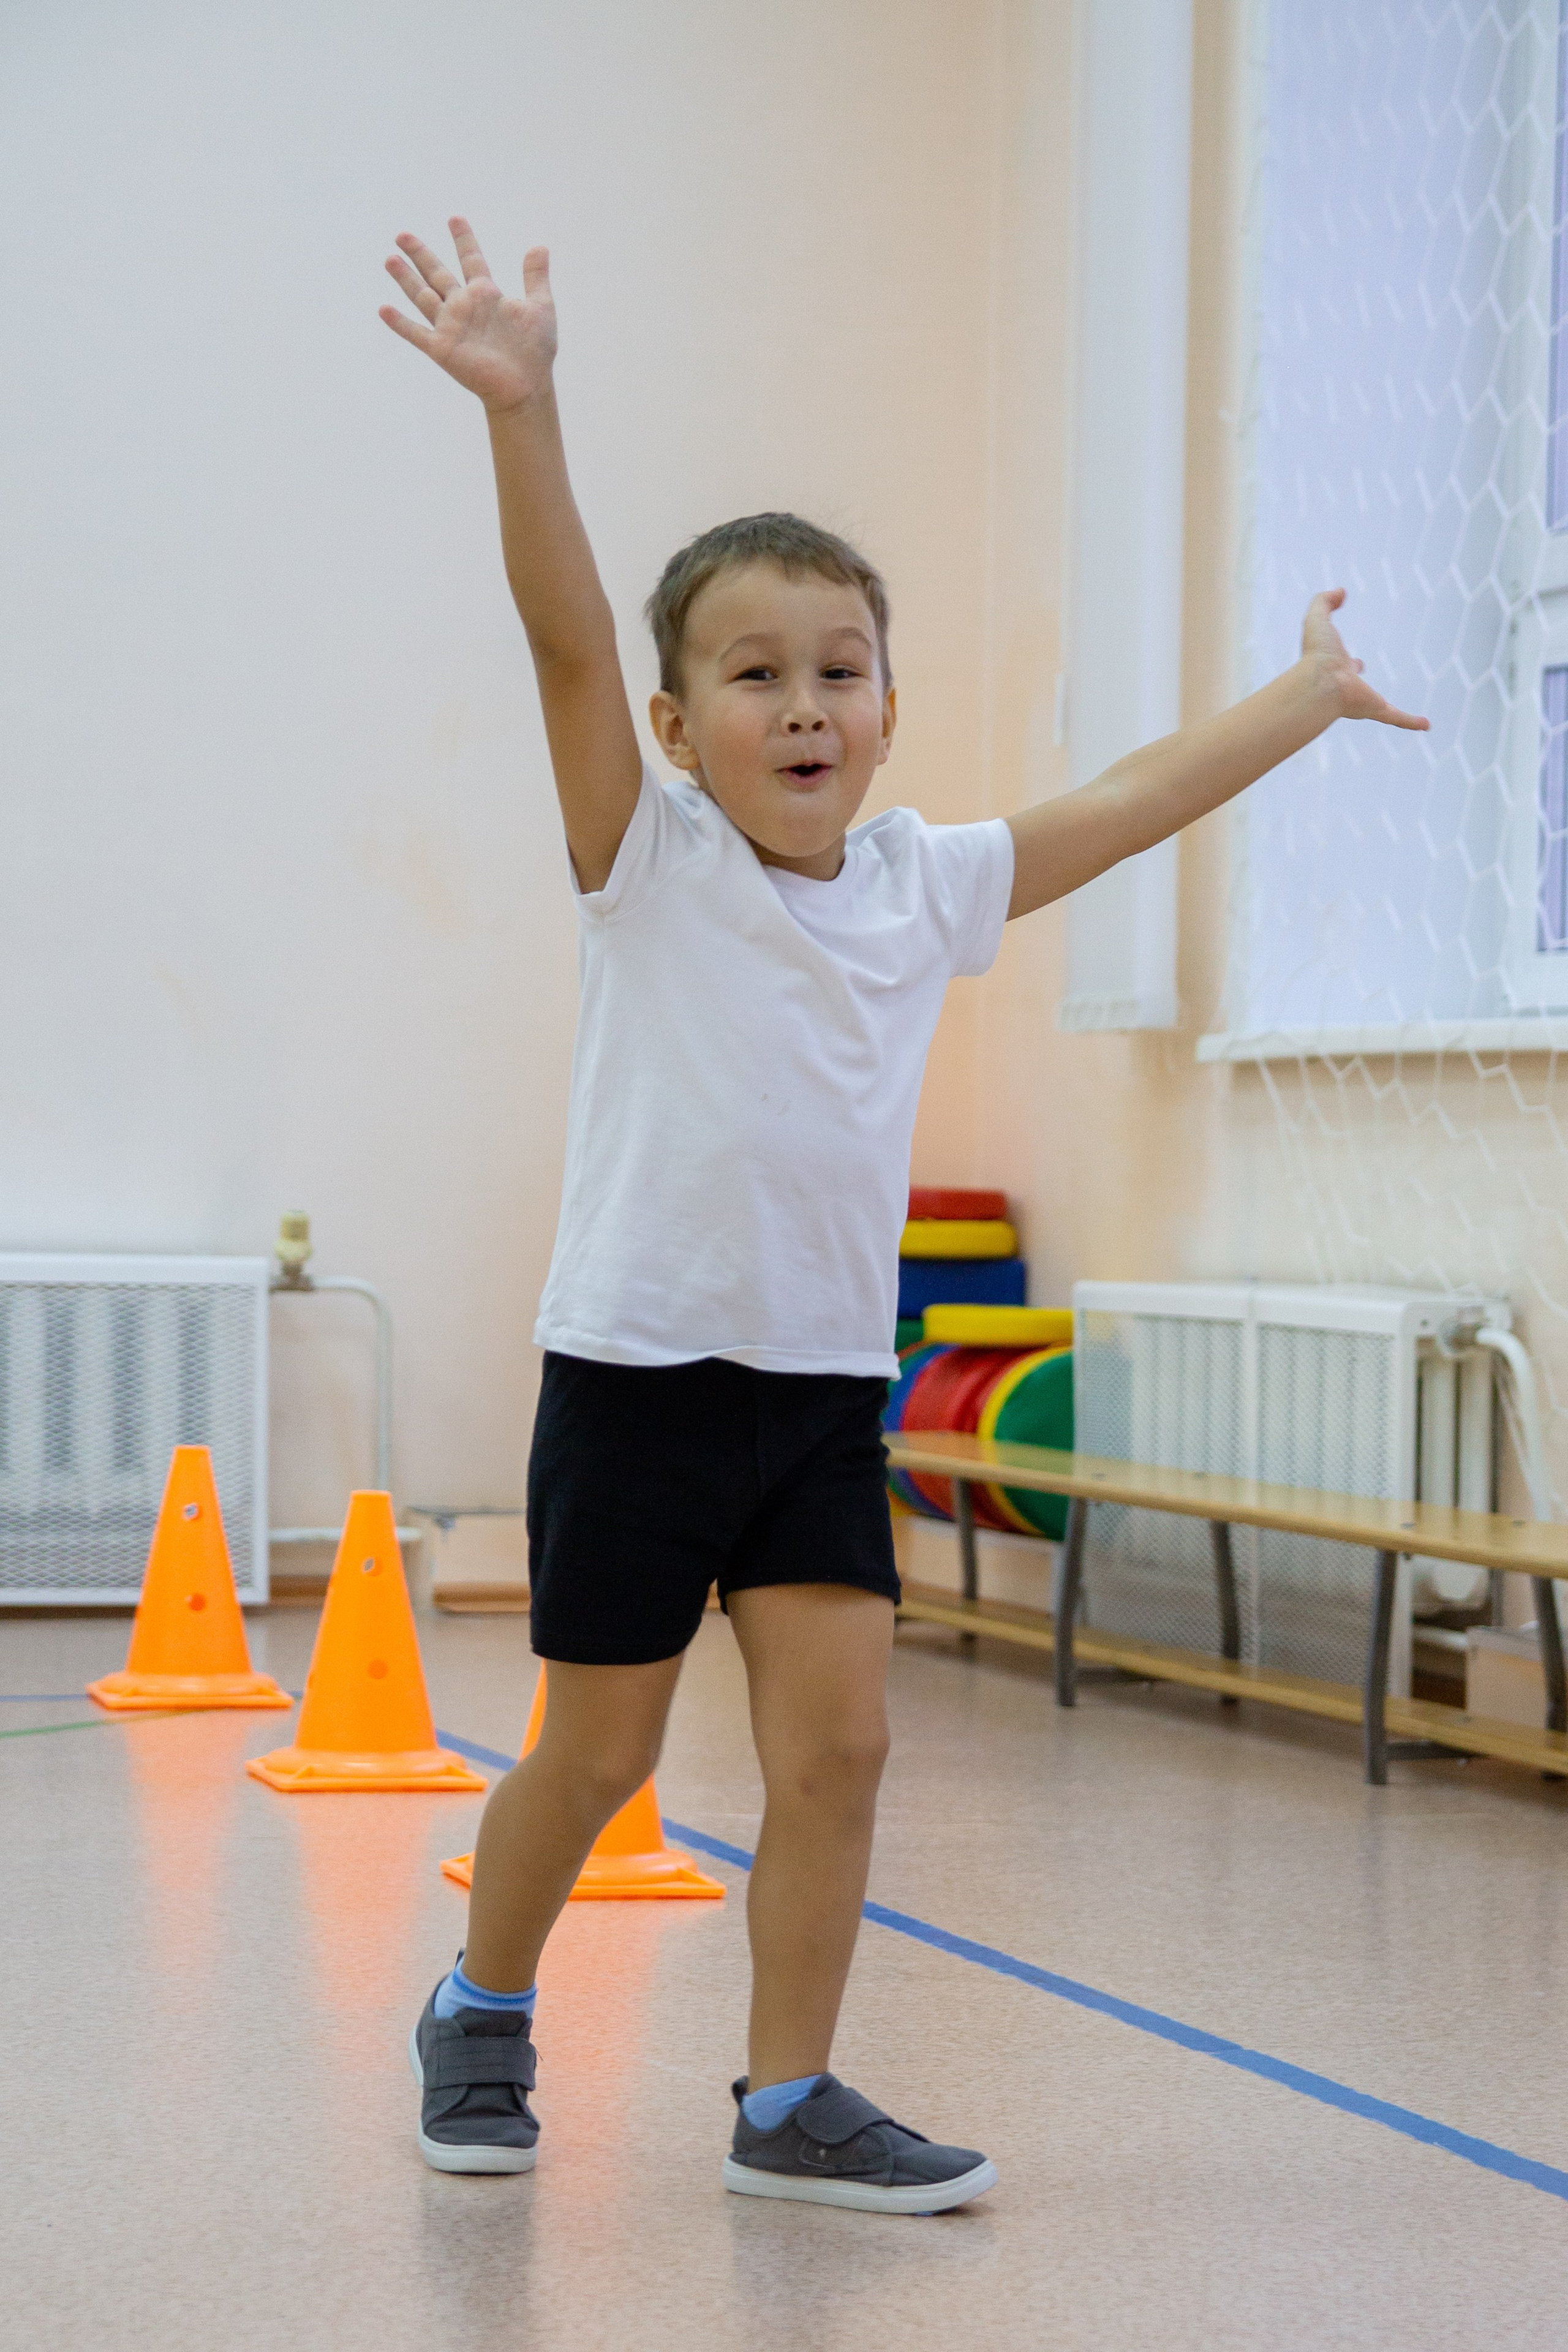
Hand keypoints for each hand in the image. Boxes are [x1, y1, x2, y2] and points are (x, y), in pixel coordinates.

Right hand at [380, 218, 555, 412]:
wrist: (526, 387)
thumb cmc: (535, 351)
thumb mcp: (540, 307)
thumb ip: (535, 277)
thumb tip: (540, 246)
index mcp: (486, 294)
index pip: (471, 259)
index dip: (463, 239)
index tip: (455, 218)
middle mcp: (464, 306)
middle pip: (437, 274)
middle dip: (421, 254)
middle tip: (403, 235)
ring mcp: (451, 326)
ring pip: (422, 297)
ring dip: (406, 279)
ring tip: (390, 259)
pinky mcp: (442, 349)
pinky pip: (416, 333)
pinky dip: (400, 323)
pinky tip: (383, 309)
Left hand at [1301, 588, 1428, 730]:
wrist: (1320, 683)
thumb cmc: (1317, 653)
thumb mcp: (1317, 618)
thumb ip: (1324, 601)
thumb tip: (1340, 591)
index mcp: (1334, 666)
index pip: (1343, 663)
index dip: (1348, 661)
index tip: (1356, 661)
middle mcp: (1347, 686)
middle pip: (1356, 683)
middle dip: (1358, 677)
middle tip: (1363, 671)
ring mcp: (1362, 700)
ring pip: (1381, 708)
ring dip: (1394, 713)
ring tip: (1409, 716)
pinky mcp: (1374, 710)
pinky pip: (1396, 718)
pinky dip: (1411, 722)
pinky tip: (1425, 726)